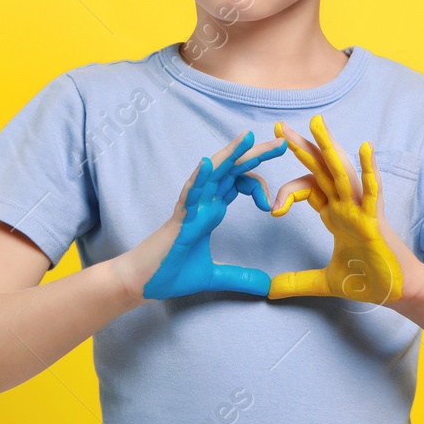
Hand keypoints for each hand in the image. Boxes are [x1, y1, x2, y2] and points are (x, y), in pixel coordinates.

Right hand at [142, 131, 288, 299]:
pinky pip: (188, 194)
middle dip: (255, 154)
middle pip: (231, 170)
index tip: (273, 206)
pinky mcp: (178, 219)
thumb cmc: (170, 273)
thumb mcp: (214, 276)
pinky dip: (198, 178)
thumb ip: (241, 278)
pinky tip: (208, 164)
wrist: (141, 283)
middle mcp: (203, 202)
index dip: (260, 185)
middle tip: (282, 142)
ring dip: (230, 154)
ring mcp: (190, 208)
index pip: (239, 183)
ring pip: (212, 173)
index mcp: (212, 210)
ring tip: (248, 137)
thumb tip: (267, 286)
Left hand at [266, 114, 406, 303]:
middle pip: (321, 170)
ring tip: (317, 123)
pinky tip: (364, 148)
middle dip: (301, 147)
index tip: (274, 210)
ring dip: (330, 147)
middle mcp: (346, 206)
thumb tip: (268, 291)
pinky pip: (372, 191)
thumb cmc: (370, 280)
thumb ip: (297, 282)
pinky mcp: (375, 220)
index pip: (308, 189)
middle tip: (280, 126)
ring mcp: (361, 210)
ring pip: (343, 172)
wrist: (398, 292)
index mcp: (335, 214)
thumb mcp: (324, 282)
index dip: (288, 192)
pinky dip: (369, 170)